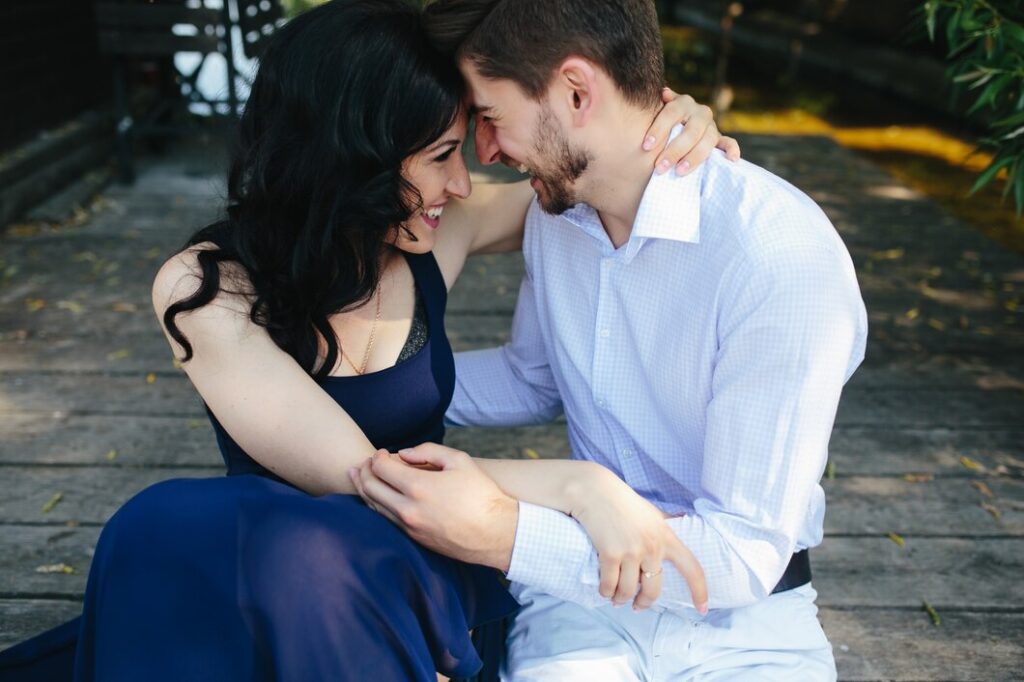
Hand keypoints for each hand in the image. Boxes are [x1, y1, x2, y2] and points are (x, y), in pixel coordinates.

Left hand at [349, 445, 517, 570]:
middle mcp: (408, 509)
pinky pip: (385, 520)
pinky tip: (376, 497)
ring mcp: (409, 527)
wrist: (495, 533)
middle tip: (366, 463)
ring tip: (359, 477)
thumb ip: (428, 451)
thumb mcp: (459, 460)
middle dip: (364, 471)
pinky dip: (376, 505)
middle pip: (370, 487)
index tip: (383, 453)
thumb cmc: (480, 494)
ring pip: (373, 507)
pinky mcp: (413, 539)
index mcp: (418, 486)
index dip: (377, 457)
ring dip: (364, 489)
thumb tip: (404, 454)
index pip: (380, 468)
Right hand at [569, 466, 707, 613]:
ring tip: (615, 599)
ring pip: (628, 591)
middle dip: (644, 603)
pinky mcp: (610, 553)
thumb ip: (667, 520)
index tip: (702, 609)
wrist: (595, 491)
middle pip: (654, 590)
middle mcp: (652, 546)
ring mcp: (631, 551)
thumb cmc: (623, 501)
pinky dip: (605, 592)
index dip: (700, 591)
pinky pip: (609, 585)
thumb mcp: (652, 512)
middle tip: (636, 606)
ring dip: (620, 599)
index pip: (692, 569)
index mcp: (667, 537)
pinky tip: (604, 591)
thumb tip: (683, 517)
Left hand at [642, 86, 740, 174]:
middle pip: (690, 131)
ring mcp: (711, 126)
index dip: (659, 129)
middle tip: (660, 167)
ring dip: (694, 157)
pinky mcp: (719, 139)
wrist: (677, 125)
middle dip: (674, 150)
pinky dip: (732, 150)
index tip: (646, 146)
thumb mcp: (656, 112)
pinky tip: (732, 160)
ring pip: (707, 140)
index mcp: (683, 103)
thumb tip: (664, 92)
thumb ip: (657, 105)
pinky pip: (729, 142)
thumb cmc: (661, 122)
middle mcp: (700, 112)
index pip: (671, 113)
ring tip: (679, 172)